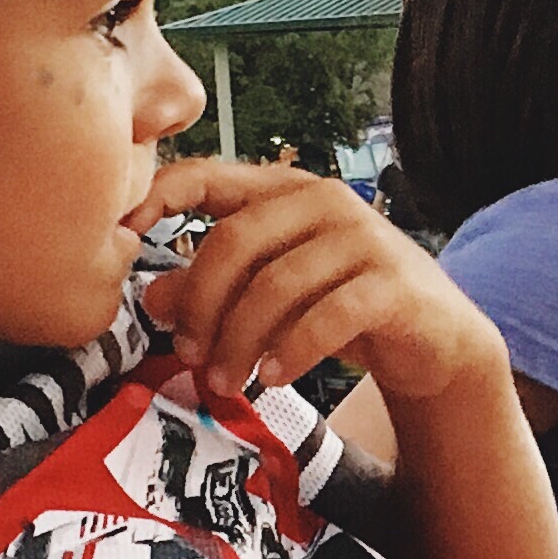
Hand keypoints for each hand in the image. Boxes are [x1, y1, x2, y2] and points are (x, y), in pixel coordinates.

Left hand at [129, 157, 508, 407]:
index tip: (122, 230)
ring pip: (274, 285)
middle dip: (202, 306)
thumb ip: (215, 289)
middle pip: (233, 242)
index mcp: (285, 191)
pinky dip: (290, 352)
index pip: (209, 175)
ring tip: (227, 383)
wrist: (435, 341)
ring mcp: (362, 238)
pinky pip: (325, 317)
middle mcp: (324, 201)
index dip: (160, 195)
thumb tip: (154, 296)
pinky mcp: (391, 283)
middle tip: (190, 357)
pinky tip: (273, 378)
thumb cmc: (343, 310)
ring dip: (239, 342)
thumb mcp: (271, 298)